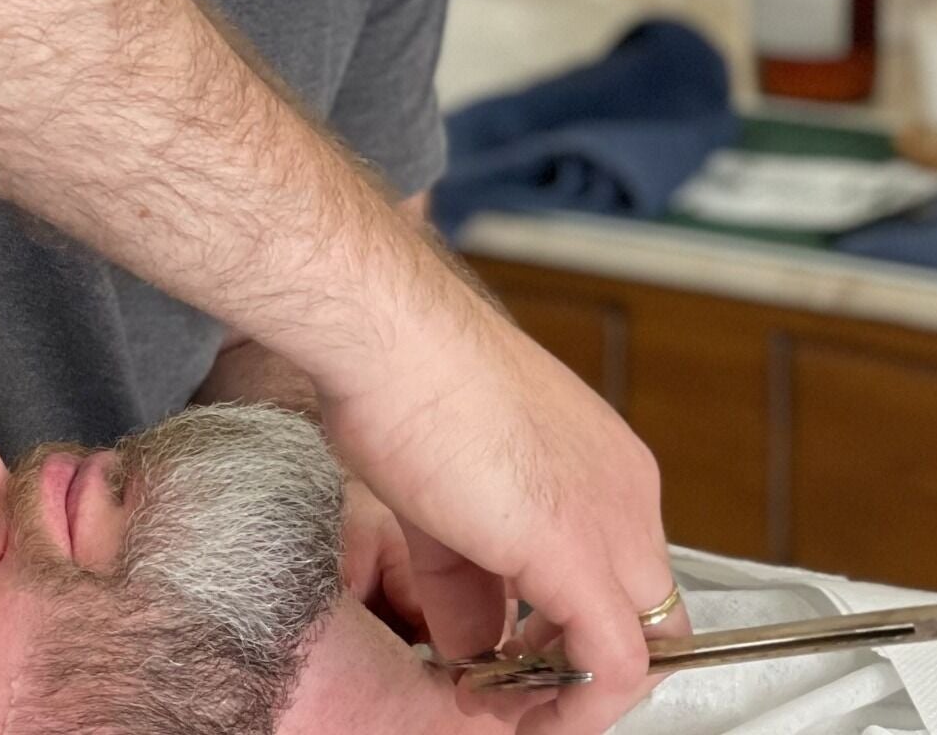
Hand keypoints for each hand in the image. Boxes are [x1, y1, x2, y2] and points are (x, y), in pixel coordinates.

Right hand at [317, 300, 684, 734]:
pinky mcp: (579, 554)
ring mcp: (610, 520)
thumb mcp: (441, 494)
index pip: (619, 572)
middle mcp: (623, 491)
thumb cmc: (403, 379)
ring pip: (638, 647)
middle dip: (574, 670)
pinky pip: (610, 665)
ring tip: (497, 703)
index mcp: (599, 461)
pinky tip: (514, 710)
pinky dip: (571, 709)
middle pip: (644, 617)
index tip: (514, 653)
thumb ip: (463, 578)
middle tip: (509, 689)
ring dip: (568, 695)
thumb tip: (466, 638)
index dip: (568, 630)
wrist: (391, 337)